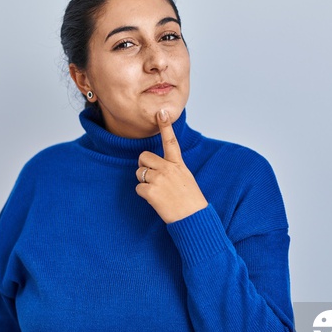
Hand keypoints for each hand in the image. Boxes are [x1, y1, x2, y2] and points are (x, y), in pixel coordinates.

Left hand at [135, 109, 207, 223]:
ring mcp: (159, 179)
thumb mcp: (185, 178)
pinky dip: (144, 195)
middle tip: (152, 178)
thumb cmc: (190, 200)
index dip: (165, 126)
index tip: (161, 112)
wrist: (193, 218)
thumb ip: (172, 169)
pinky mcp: (151, 191)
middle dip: (143, 166)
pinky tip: (156, 200)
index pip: (170, 142)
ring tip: (159, 192)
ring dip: (144, 182)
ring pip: (139, 173)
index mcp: (178, 164)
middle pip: (144, 157)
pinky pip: (138, 188)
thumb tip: (155, 167)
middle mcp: (168, 168)